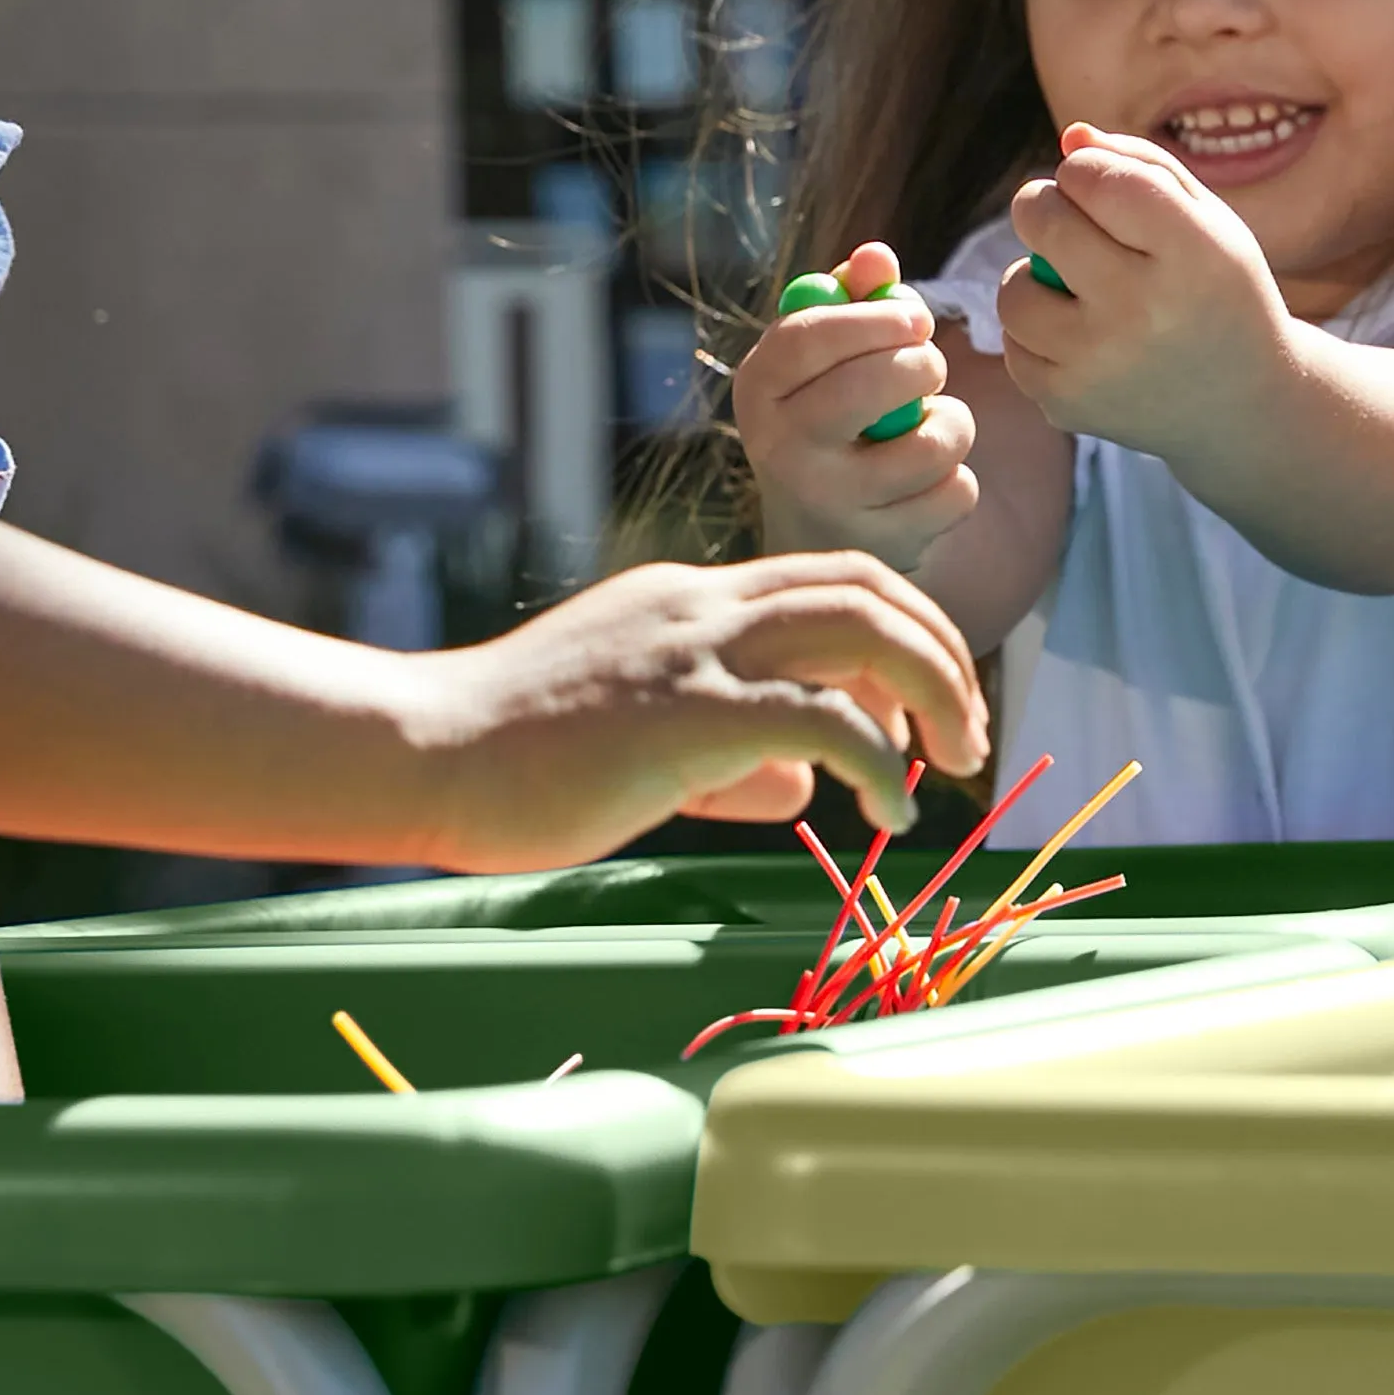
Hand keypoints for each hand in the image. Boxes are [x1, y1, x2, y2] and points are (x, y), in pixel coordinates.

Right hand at [405, 547, 984, 863]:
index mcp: (685, 602)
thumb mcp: (636, 738)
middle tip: (967, 733)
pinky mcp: (683, 714)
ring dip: (935, 688)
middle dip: (940, 651)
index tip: (924, 714)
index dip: (900, 635)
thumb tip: (804, 787)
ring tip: (952, 762)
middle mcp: (698, 606)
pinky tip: (886, 814)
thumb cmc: (512, 758)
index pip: (824, 580)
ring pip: (860, 626)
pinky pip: (821, 720)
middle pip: (863, 584)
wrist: (425, 754)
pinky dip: (879, 763)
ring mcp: (691, 651)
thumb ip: (726, 753)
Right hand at [732, 239, 979, 564]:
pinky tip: (929, 483)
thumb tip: (877, 255)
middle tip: (930, 366)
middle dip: (921, 365)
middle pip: (869, 387)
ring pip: (928, 443)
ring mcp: (829, 502)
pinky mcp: (879, 544)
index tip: (918, 317)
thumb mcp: (823, 358)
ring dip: (950, 424)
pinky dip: (957, 480)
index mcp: (758, 389)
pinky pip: (955, 492)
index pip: (809, 338)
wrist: (816, 531)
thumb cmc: (828, 417)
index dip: (875, 318)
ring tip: (929, 427)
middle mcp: (780, 448)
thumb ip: (851, 298)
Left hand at [997, 124, 1295, 459]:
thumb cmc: (1219, 293)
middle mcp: (1144, 308)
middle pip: (1043, 221)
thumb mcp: (1208, 221)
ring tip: (1080, 288)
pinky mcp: (1068, 404)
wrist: (1244, 404)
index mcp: (1192, 253)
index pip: (1096, 178)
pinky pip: (1012, 344)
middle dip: (1045, 207)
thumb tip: (1070, 138)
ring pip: (1013, 288)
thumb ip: (1142, 166)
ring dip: (1035, 278)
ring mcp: (1100, 362)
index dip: (1083, 170)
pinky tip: (1082, 338)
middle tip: (1069, 221)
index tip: (1096, 184)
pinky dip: (1037, 335)